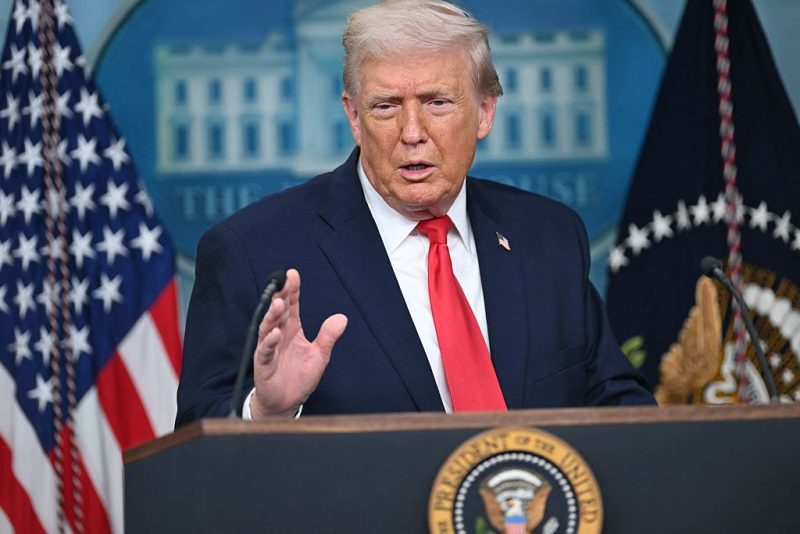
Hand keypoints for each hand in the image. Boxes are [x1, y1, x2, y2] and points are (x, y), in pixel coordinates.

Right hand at [249, 268, 347, 418]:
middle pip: (278, 312)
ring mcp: (269, 349)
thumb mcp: (320, 355)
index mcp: (292, 330)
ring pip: (268, 328)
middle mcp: (279, 335)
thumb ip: (328, 336)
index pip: (292, 306)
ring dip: (272, 315)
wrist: (287, 403)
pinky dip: (269, 342)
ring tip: (278, 303)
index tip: (293, 274)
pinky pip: (265, 351)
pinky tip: (275, 333)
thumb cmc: (299, 377)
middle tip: (284, 282)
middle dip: (281, 296)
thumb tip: (342, 318)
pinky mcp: (264, 365)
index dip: (292, 290)